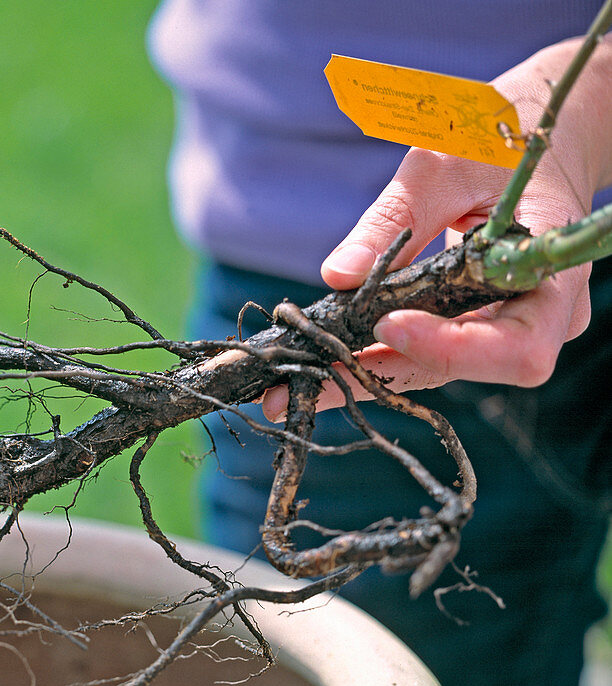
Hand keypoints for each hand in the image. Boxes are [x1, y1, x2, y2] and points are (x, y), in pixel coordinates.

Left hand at [262, 36, 611, 419]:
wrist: (532, 137)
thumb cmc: (497, 140)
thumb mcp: (442, 167)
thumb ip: (393, 219)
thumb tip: (337, 274)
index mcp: (551, 272)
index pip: (518, 347)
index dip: (454, 349)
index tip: (387, 324)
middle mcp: (540, 314)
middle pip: (472, 370)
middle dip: (385, 374)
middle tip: (308, 382)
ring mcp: (509, 325)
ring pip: (440, 368)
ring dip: (368, 373)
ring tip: (299, 378)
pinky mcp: (474, 325)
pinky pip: (426, 352)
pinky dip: (374, 355)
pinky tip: (322, 359)